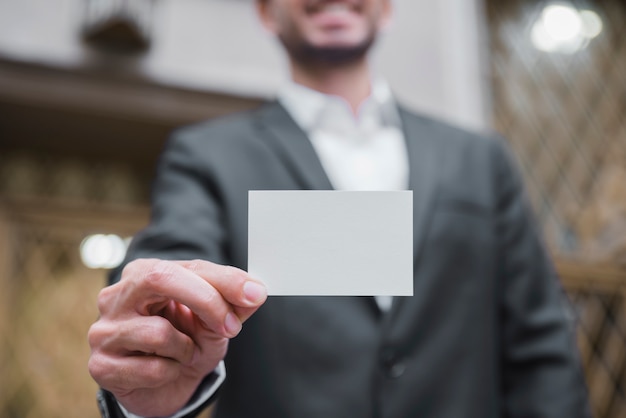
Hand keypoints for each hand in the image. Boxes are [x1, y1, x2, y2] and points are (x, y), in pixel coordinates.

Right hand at [88, 259, 266, 416]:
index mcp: (144, 274)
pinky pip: (151, 368)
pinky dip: (171, 372)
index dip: (225, 281)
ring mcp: (104, 330)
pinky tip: (165, 370)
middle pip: (160, 278)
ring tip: (184, 353)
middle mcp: (117, 296)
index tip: (254, 295)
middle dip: (205, 301)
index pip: (188, 266)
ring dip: (187, 349)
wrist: (164, 385)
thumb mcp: (215, 320)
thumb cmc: (186, 343)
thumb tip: (256, 291)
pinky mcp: (101, 366)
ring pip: (159, 333)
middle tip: (230, 327)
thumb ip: (234, 303)